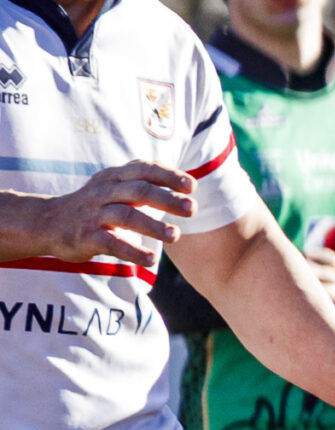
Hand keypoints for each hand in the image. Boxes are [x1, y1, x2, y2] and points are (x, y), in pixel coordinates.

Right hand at [25, 161, 195, 266]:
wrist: (47, 222)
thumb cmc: (94, 205)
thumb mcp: (115, 186)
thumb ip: (145, 182)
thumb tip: (188, 182)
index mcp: (114, 177)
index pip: (144, 170)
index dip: (169, 176)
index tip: (192, 186)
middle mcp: (105, 192)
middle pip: (139, 191)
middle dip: (167, 199)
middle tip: (192, 209)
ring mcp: (95, 214)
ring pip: (126, 216)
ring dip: (153, 226)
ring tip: (175, 236)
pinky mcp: (86, 237)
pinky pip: (112, 242)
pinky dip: (132, 251)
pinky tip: (151, 259)